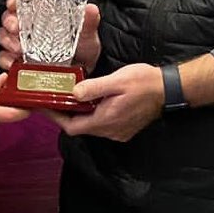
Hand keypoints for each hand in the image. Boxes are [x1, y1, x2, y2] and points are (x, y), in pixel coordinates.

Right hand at [0, 0, 100, 73]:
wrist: (82, 74)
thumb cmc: (82, 49)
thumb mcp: (87, 33)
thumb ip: (88, 21)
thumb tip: (90, 8)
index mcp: (41, 14)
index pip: (21, 1)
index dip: (13, 0)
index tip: (13, 3)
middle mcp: (28, 27)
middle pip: (8, 18)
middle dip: (9, 21)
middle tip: (16, 27)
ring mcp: (20, 45)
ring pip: (4, 37)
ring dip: (8, 41)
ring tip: (19, 48)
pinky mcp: (17, 62)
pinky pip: (4, 59)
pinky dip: (7, 60)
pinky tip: (15, 62)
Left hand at [45, 63, 162, 141]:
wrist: (169, 89)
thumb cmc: (144, 82)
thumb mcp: (117, 80)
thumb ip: (94, 88)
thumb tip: (73, 93)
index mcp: (105, 120)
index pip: (72, 127)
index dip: (56, 118)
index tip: (44, 106)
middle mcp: (110, 131)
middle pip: (79, 128)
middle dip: (65, 114)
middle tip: (54, 98)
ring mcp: (118, 132)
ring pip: (91, 126)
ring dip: (79, 114)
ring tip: (69, 97)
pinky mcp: (124, 129)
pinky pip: (102, 125)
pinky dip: (92, 115)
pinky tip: (91, 102)